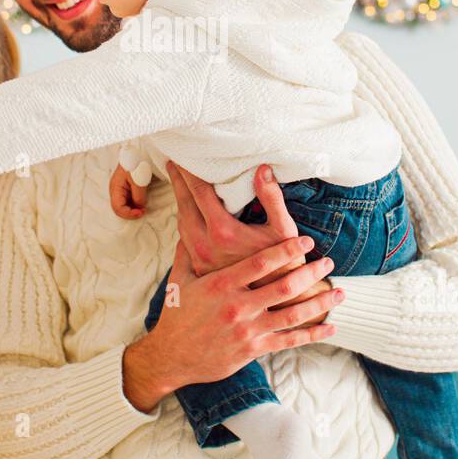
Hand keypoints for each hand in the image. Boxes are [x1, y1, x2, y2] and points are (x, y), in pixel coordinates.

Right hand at [109, 164, 146, 218]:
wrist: (139, 151)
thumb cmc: (136, 162)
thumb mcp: (139, 180)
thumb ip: (138, 196)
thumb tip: (139, 207)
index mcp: (115, 188)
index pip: (118, 208)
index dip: (128, 213)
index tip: (141, 213)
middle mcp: (116, 191)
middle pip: (119, 209)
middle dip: (130, 213)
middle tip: (143, 212)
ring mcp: (121, 190)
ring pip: (124, 206)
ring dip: (133, 210)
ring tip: (144, 208)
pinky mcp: (127, 189)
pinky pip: (129, 201)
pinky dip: (135, 205)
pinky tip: (142, 203)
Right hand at [122, 235, 344, 411]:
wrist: (171, 356)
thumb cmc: (177, 315)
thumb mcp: (181, 279)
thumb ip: (189, 250)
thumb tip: (188, 218)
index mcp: (222, 284)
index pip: (261, 262)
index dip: (287, 250)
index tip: (305, 240)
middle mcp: (237, 306)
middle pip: (284, 286)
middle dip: (310, 272)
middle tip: (328, 262)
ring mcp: (247, 329)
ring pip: (292, 315)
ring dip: (319, 302)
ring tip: (339, 292)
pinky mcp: (253, 349)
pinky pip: (289, 342)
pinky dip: (313, 335)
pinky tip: (330, 328)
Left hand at [166, 161, 296, 275]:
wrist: (279, 302)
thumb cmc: (285, 263)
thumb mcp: (284, 229)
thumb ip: (272, 197)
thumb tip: (262, 169)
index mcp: (222, 232)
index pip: (199, 192)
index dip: (189, 172)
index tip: (182, 157)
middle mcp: (204, 245)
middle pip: (184, 204)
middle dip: (178, 182)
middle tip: (172, 163)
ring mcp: (199, 258)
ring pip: (182, 222)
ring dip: (179, 201)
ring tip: (179, 184)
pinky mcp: (199, 267)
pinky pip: (184, 237)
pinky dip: (183, 219)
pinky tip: (187, 212)